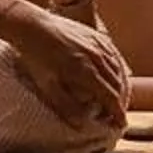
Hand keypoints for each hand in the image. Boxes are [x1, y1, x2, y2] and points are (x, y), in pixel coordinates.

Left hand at [4, 2, 129, 125]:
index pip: (110, 98)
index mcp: (86, 72)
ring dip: (120, 87)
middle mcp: (98, 57)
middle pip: (118, 85)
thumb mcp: (47, 86)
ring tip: (115, 99)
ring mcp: (99, 44)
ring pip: (119, 70)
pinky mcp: (97, 35)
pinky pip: (114, 56)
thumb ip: (65, 107)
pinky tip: (114, 76)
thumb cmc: (36, 57)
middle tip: (115, 116)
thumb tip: (81, 126)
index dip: (117, 113)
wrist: (32, 25)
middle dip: (119, 103)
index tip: (120, 125)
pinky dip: (117, 69)